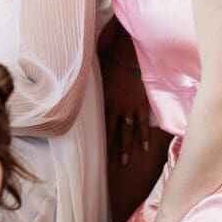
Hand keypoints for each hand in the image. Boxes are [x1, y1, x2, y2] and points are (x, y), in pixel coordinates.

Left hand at [102, 32, 149, 166]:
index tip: (92, 149)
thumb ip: (91, 85)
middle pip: (111, 132)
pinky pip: (143, 124)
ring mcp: (130, 108)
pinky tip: (145, 148)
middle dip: (110, 148)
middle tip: (108, 165)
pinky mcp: (142, 105)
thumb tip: (76, 86)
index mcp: (104, 102)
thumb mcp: (98, 75)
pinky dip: (145, 136)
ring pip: (127, 132)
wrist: (129, 56)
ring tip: (125, 163)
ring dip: (126, 148)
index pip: (98, 124)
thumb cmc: (112, 62)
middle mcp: (116, 108)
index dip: (96, 137)